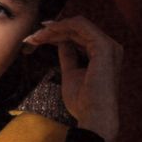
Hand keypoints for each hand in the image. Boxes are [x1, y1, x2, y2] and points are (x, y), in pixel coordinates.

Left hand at [22, 15, 122, 141]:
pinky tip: (46, 33)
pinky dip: (62, 27)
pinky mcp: (103, 46)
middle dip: (53, 30)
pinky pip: (80, 26)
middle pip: (78, 29)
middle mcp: (109, 47)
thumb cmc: (83, 102)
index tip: (37, 38)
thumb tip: (61, 43)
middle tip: (32, 36)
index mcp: (103, 55)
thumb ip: (68, 57)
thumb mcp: (71, 74)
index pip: (79, 37)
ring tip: (36, 36)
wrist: (93, 116)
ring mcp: (108, 45)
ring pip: (78, 25)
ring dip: (54, 28)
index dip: (57, 34)